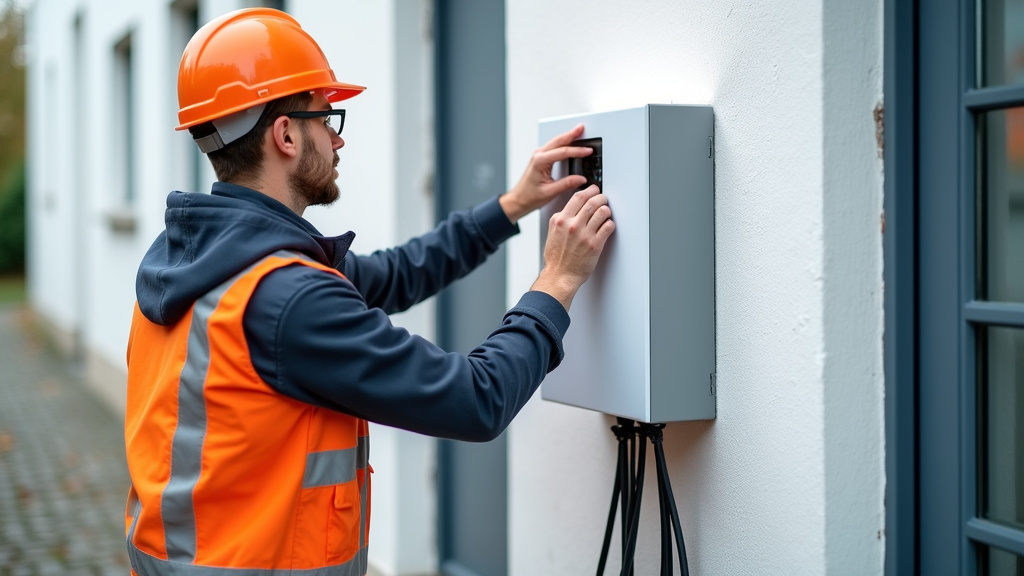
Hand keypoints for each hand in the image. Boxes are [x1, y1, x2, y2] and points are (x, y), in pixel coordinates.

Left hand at [500, 124, 593, 223]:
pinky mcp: (540, 158)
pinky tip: (569, 141)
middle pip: (558, 141)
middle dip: (571, 134)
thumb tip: (581, 179)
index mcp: (540, 162)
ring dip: (567, 136)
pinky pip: (553, 146)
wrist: (518, 199)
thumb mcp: (550, 192)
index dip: (577, 151)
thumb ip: (567, 184)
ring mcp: (538, 155)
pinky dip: (563, 142)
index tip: (588, 151)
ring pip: (555, 142)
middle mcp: (538, 155)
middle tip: (581, 128)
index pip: (562, 152)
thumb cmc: (529, 196)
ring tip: (578, 131)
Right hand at [531, 185, 614, 310]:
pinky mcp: (595, 244)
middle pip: (592, 201)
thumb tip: (572, 209)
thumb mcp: (552, 232)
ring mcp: (584, 234)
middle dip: (601, 197)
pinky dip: (610, 224)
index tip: (593, 190)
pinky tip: (608, 226)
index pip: (578, 197)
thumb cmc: (556, 258)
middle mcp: (572, 225)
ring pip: (602, 212)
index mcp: (560, 220)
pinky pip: (608, 226)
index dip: (589, 190)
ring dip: (607, 210)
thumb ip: (561, 219)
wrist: (559, 275)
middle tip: (603, 199)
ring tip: (606, 213)